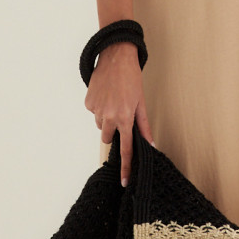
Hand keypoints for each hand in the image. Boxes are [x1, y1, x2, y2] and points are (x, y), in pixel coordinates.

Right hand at [83, 44, 152, 184]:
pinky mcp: (88, 102)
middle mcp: (109, 116)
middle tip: (120, 114)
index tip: (124, 181)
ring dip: (107, 118)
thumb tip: (150, 144)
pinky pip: (94, 112)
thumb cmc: (132, 78)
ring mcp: (96, 110)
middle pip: (108, 137)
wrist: (116, 57)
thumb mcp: (141, 102)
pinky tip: (105, 94)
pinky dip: (99, 107)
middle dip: (114, 130)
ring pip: (101, 124)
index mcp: (125, 118)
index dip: (126, 166)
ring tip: (114, 100)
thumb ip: (144, 125)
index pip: (126, 148)